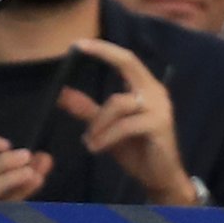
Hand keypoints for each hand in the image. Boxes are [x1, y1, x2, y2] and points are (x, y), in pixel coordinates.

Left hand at [55, 37, 198, 203]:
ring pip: (117, 103)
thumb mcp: (107, 128)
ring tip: (89, 142)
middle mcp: (155, 92)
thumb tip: (62, 94)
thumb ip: (88, 110)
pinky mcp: (159, 126)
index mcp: (145, 89)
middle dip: (103, 53)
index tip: (78, 43)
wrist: (160, 178)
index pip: (125, 60)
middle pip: (128, 62)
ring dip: (97, 123)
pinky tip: (96, 148)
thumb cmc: (137, 150)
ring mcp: (160, 108)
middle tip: (77, 48)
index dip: (103, 49)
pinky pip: (125, 126)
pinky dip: (106, 136)